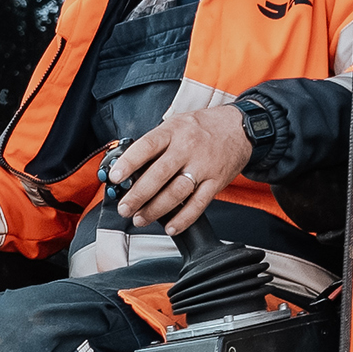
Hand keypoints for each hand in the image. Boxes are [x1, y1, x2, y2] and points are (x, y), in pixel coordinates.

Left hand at [102, 83, 255, 233]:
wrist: (239, 128)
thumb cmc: (201, 128)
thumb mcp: (175, 125)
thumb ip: (155, 145)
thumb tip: (128, 168)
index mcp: (173, 131)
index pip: (147, 146)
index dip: (128, 162)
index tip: (114, 177)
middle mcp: (187, 148)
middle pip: (159, 175)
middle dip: (137, 195)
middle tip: (124, 208)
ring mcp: (203, 166)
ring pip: (176, 193)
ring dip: (155, 210)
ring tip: (140, 218)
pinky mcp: (216, 182)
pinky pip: (198, 205)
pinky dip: (183, 219)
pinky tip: (170, 226)